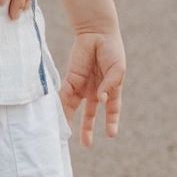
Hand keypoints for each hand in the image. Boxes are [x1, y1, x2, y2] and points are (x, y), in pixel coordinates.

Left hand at [60, 27, 125, 146]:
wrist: (97, 32)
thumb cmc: (111, 50)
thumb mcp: (117, 69)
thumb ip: (110, 85)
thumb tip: (100, 100)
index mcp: (110, 88)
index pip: (112, 109)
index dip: (111, 121)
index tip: (111, 135)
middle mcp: (95, 89)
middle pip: (90, 113)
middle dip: (88, 128)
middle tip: (86, 144)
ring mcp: (82, 84)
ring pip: (75, 107)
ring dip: (71, 120)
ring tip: (66, 135)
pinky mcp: (70, 78)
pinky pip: (65, 94)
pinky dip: (62, 105)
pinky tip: (60, 115)